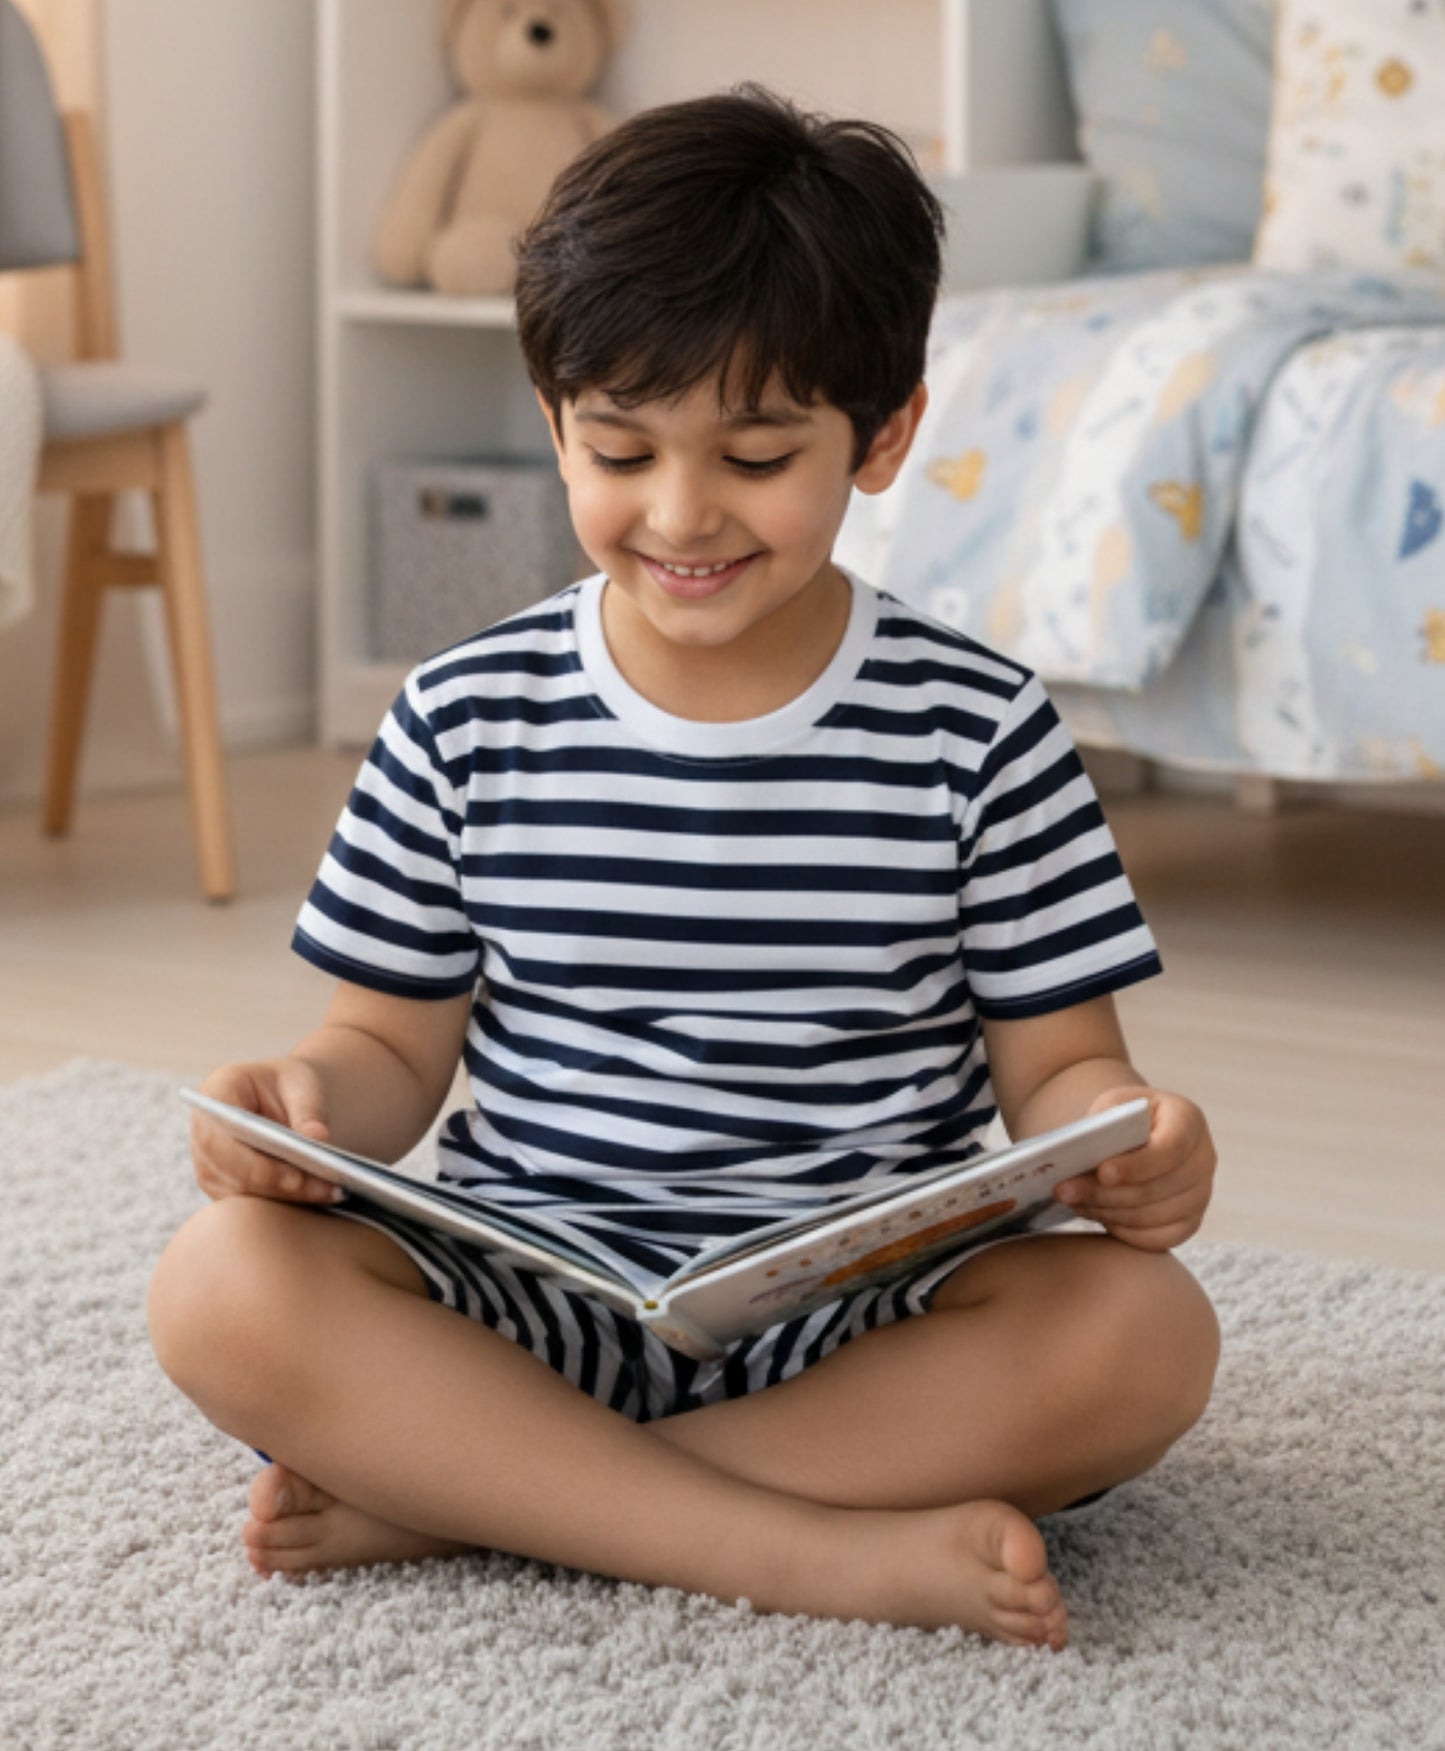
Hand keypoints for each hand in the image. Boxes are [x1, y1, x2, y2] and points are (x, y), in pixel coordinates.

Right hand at [191, 1057, 342, 1205]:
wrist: (285, 1098)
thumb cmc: (290, 1085)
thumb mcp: (303, 1083)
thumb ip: (309, 1108)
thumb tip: (318, 1138)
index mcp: (214, 1097)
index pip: (221, 1139)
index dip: (254, 1164)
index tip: (296, 1177)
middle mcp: (205, 1135)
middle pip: (233, 1173)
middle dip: (280, 1185)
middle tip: (326, 1189)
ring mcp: (210, 1166)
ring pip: (243, 1194)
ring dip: (287, 1198)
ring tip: (332, 1193)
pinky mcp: (225, 1187)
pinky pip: (252, 1203)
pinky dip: (287, 1202)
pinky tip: (322, 1196)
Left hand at [1052, 1086, 1215, 1252]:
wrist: (1138, 1135)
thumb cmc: (1123, 1118)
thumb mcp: (1113, 1106)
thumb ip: (1103, 1125)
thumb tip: (1082, 1153)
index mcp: (1188, 1120)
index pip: (1171, 1148)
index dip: (1137, 1165)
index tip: (1102, 1173)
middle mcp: (1203, 1159)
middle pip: (1157, 1188)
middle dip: (1105, 1193)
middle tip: (1064, 1190)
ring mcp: (1200, 1194)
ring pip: (1153, 1216)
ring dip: (1107, 1211)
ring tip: (1073, 1200)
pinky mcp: (1190, 1222)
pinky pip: (1157, 1239)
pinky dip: (1123, 1231)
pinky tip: (1096, 1215)